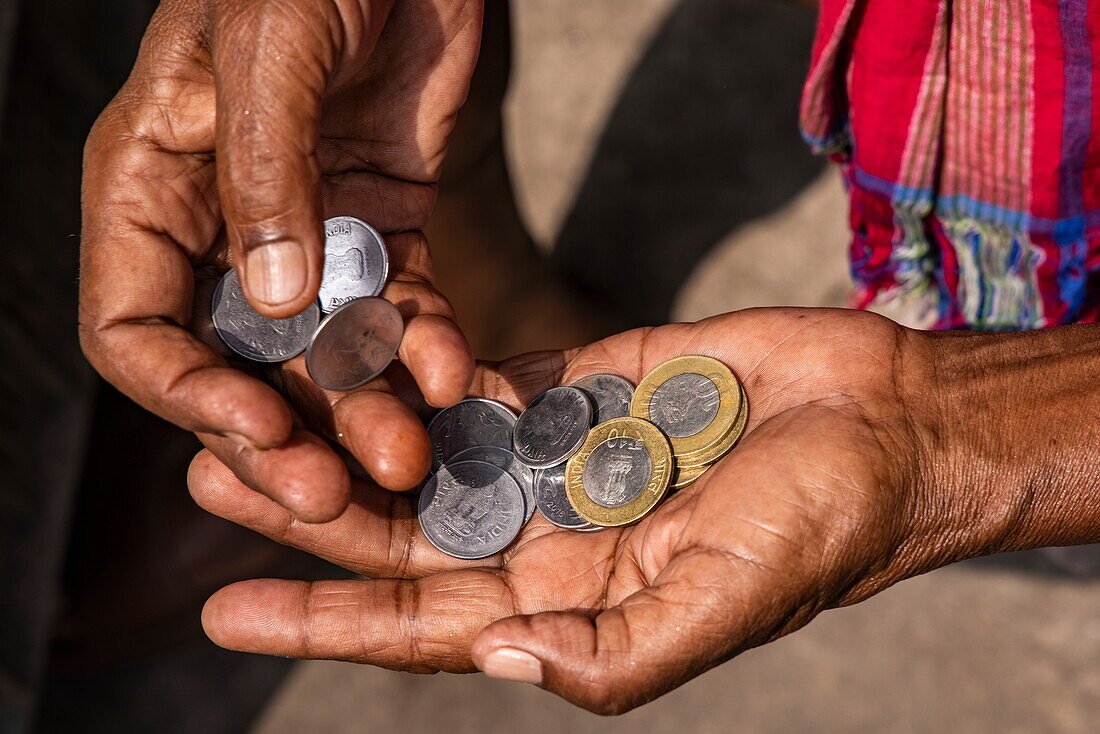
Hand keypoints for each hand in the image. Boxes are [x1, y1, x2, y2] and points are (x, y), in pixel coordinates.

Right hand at [80, 0, 482, 520]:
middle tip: (334, 493)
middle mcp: (226, 228)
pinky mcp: (388, 232)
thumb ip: (264, 175)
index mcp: (154, 187)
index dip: (183, 392)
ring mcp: (312, 237)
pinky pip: (403, 312)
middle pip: (236, 364)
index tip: (253, 428)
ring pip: (327, 354)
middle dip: (282, 432)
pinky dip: (427, 350)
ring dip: (365, 411)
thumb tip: (267, 302)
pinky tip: (457, 381)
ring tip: (411, 455)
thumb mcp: (272, 51)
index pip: (135, 325)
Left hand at [190, 307, 980, 712]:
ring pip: (429, 449)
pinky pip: (489, 379)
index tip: (231, 608)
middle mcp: (551, 532)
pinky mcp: (585, 382)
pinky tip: (355, 352)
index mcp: (572, 602)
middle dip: (310, 513)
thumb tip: (496, 658)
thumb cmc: (817, 527)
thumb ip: (610, 652)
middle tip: (208, 481)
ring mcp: (563, 453)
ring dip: (349, 433)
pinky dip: (424, 370)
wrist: (881, 422)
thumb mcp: (720, 606)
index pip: (425, 621)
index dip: (327, 619)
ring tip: (256, 411)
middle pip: (404, 530)